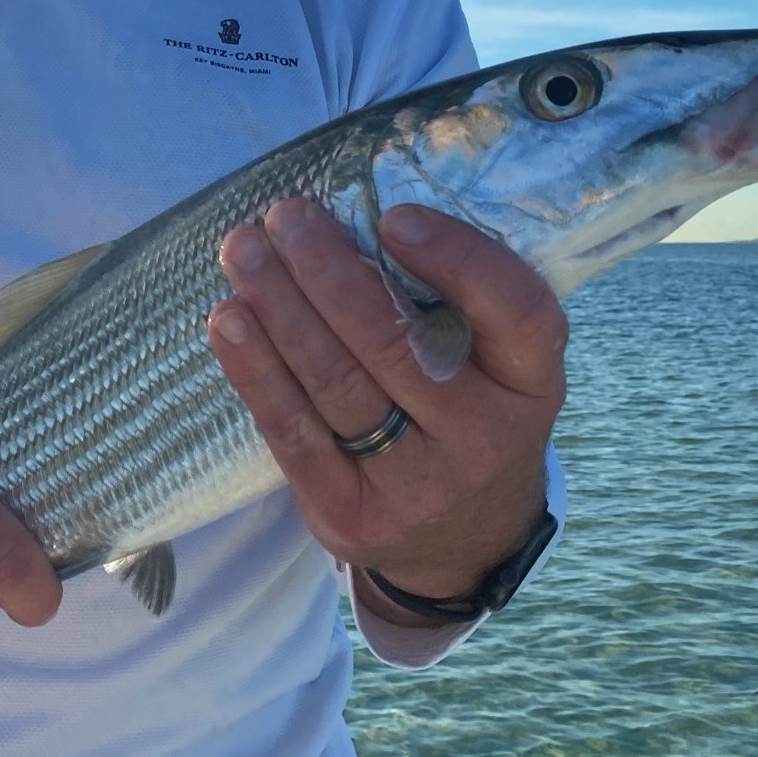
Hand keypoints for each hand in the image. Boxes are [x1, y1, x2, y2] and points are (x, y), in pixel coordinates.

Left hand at [206, 200, 564, 617]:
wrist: (462, 540)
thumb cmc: (465, 412)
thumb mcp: (494, 364)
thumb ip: (450, 301)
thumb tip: (352, 216)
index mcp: (529, 383)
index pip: (515, 313)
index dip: (458, 259)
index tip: (393, 216)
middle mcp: (482, 437)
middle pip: (395, 344)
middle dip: (328, 270)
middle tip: (285, 216)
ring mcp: (416, 485)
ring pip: (336, 382)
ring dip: (279, 307)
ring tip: (243, 252)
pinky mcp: (350, 515)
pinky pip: (293, 433)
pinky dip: (255, 370)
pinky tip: (228, 320)